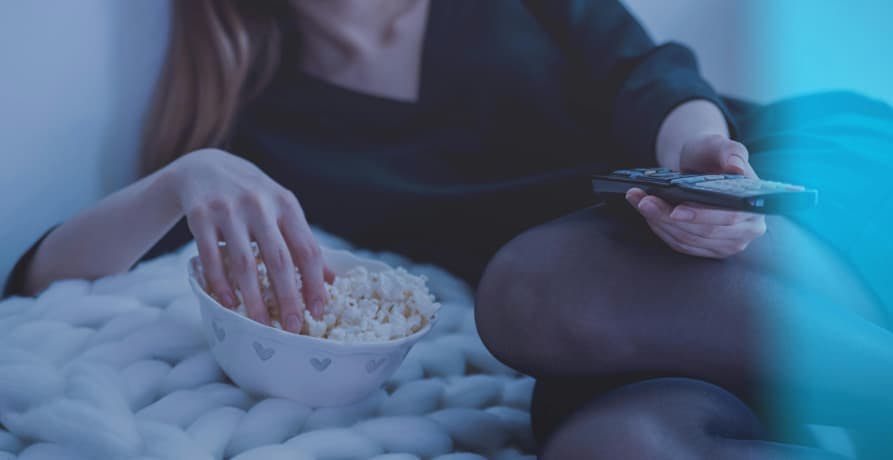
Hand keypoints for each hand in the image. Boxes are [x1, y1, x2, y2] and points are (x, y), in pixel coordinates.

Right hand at [168, 149, 330, 331]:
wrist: (204, 167)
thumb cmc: (252, 196)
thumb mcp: (281, 209)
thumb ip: (302, 241)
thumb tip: (331, 280)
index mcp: (287, 205)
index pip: (307, 249)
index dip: (315, 283)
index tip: (319, 311)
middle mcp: (260, 205)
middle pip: (279, 260)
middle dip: (288, 298)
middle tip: (291, 328)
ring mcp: (229, 210)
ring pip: (245, 263)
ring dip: (253, 299)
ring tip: (260, 325)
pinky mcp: (200, 216)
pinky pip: (211, 257)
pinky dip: (220, 283)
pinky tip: (228, 304)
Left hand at [627, 134, 766, 257]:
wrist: (700, 166)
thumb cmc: (712, 156)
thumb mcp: (719, 145)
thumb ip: (731, 152)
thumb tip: (736, 167)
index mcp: (755, 207)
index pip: (728, 218)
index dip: (700, 216)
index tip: (674, 210)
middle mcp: (746, 230)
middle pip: (703, 232)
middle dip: (668, 217)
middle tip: (645, 201)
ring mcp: (727, 243)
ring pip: (687, 240)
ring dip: (658, 222)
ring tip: (640, 201)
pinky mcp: (707, 249)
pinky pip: (680, 244)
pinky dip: (659, 228)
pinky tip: (646, 211)